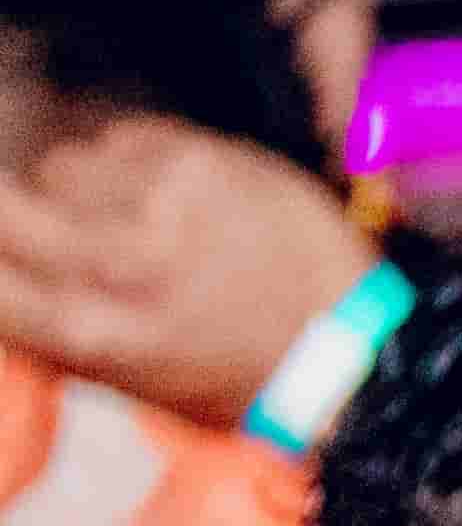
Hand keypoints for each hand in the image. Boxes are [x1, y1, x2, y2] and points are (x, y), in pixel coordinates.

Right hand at [0, 112, 364, 432]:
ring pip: (61, 167)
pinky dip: (136, 166)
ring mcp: (153, 202)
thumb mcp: (137, 383)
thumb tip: (7, 287)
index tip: (10, 255)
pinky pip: (118, 142)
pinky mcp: (190, 154)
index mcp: (90, 334)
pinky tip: (182, 205)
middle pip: (4, 203)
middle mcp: (113, 262)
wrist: (362, 342)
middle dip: (15, 209)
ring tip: (146, 229)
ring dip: (87, 190)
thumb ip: (54, 334)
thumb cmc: (244, 375)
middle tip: (39, 221)